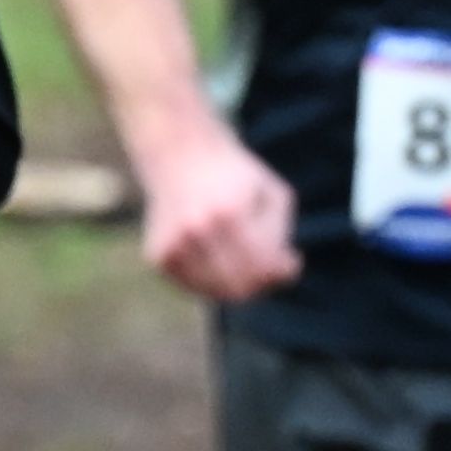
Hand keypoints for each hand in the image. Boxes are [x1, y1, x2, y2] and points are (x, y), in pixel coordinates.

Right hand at [133, 113, 303, 302]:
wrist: (180, 157)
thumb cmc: (237, 177)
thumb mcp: (272, 193)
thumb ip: (281, 235)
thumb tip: (282, 276)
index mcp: (228, 214)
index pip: (263, 268)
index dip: (284, 272)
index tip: (292, 259)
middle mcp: (195, 233)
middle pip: (241, 287)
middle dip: (263, 283)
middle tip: (270, 265)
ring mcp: (173, 246)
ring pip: (218, 293)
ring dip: (238, 283)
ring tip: (245, 256)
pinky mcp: (158, 257)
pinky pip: (196, 287)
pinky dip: (214, 280)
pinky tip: (220, 256)